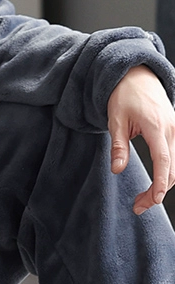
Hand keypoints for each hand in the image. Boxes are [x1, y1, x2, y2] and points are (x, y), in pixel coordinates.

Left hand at [107, 65, 174, 213]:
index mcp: (156, 126)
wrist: (138, 76)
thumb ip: (118, 147)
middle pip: (173, 169)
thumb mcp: (115, 120)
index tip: (154, 201)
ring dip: (163, 184)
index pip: (163, 161)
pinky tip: (156, 184)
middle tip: (138, 206)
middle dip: (158, 191)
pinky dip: (167, 173)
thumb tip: (116, 170)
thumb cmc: (124, 96)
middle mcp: (172, 129)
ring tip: (142, 199)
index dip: (160, 183)